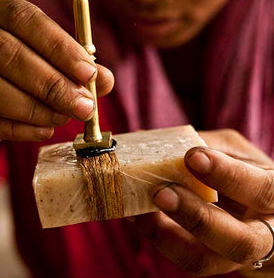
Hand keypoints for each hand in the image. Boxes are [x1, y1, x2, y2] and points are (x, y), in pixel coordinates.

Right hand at [0, 0, 113, 140]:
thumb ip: (76, 67)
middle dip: (52, 85)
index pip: (24, 19)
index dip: (60, 48)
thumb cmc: (23, 67)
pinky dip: (15, 129)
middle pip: (5, 52)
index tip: (90, 74)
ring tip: (64, 119)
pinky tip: (44, 131)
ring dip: (34, 108)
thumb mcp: (47, 58)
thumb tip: (106, 80)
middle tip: (84, 107)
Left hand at [130, 129, 273, 275]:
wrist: (255, 209)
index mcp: (273, 196)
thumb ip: (202, 145)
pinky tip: (137, 215)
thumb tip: (147, 138)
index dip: (227, 174)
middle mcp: (261, 234)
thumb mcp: (233, 151)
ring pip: (204, 260)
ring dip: (165, 235)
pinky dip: (156, 236)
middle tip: (161, 193)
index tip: (193, 156)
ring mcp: (232, 254)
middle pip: (239, 242)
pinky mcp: (209, 260)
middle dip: (196, 217)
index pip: (261, 189)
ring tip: (138, 211)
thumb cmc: (243, 171)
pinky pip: (181, 255)